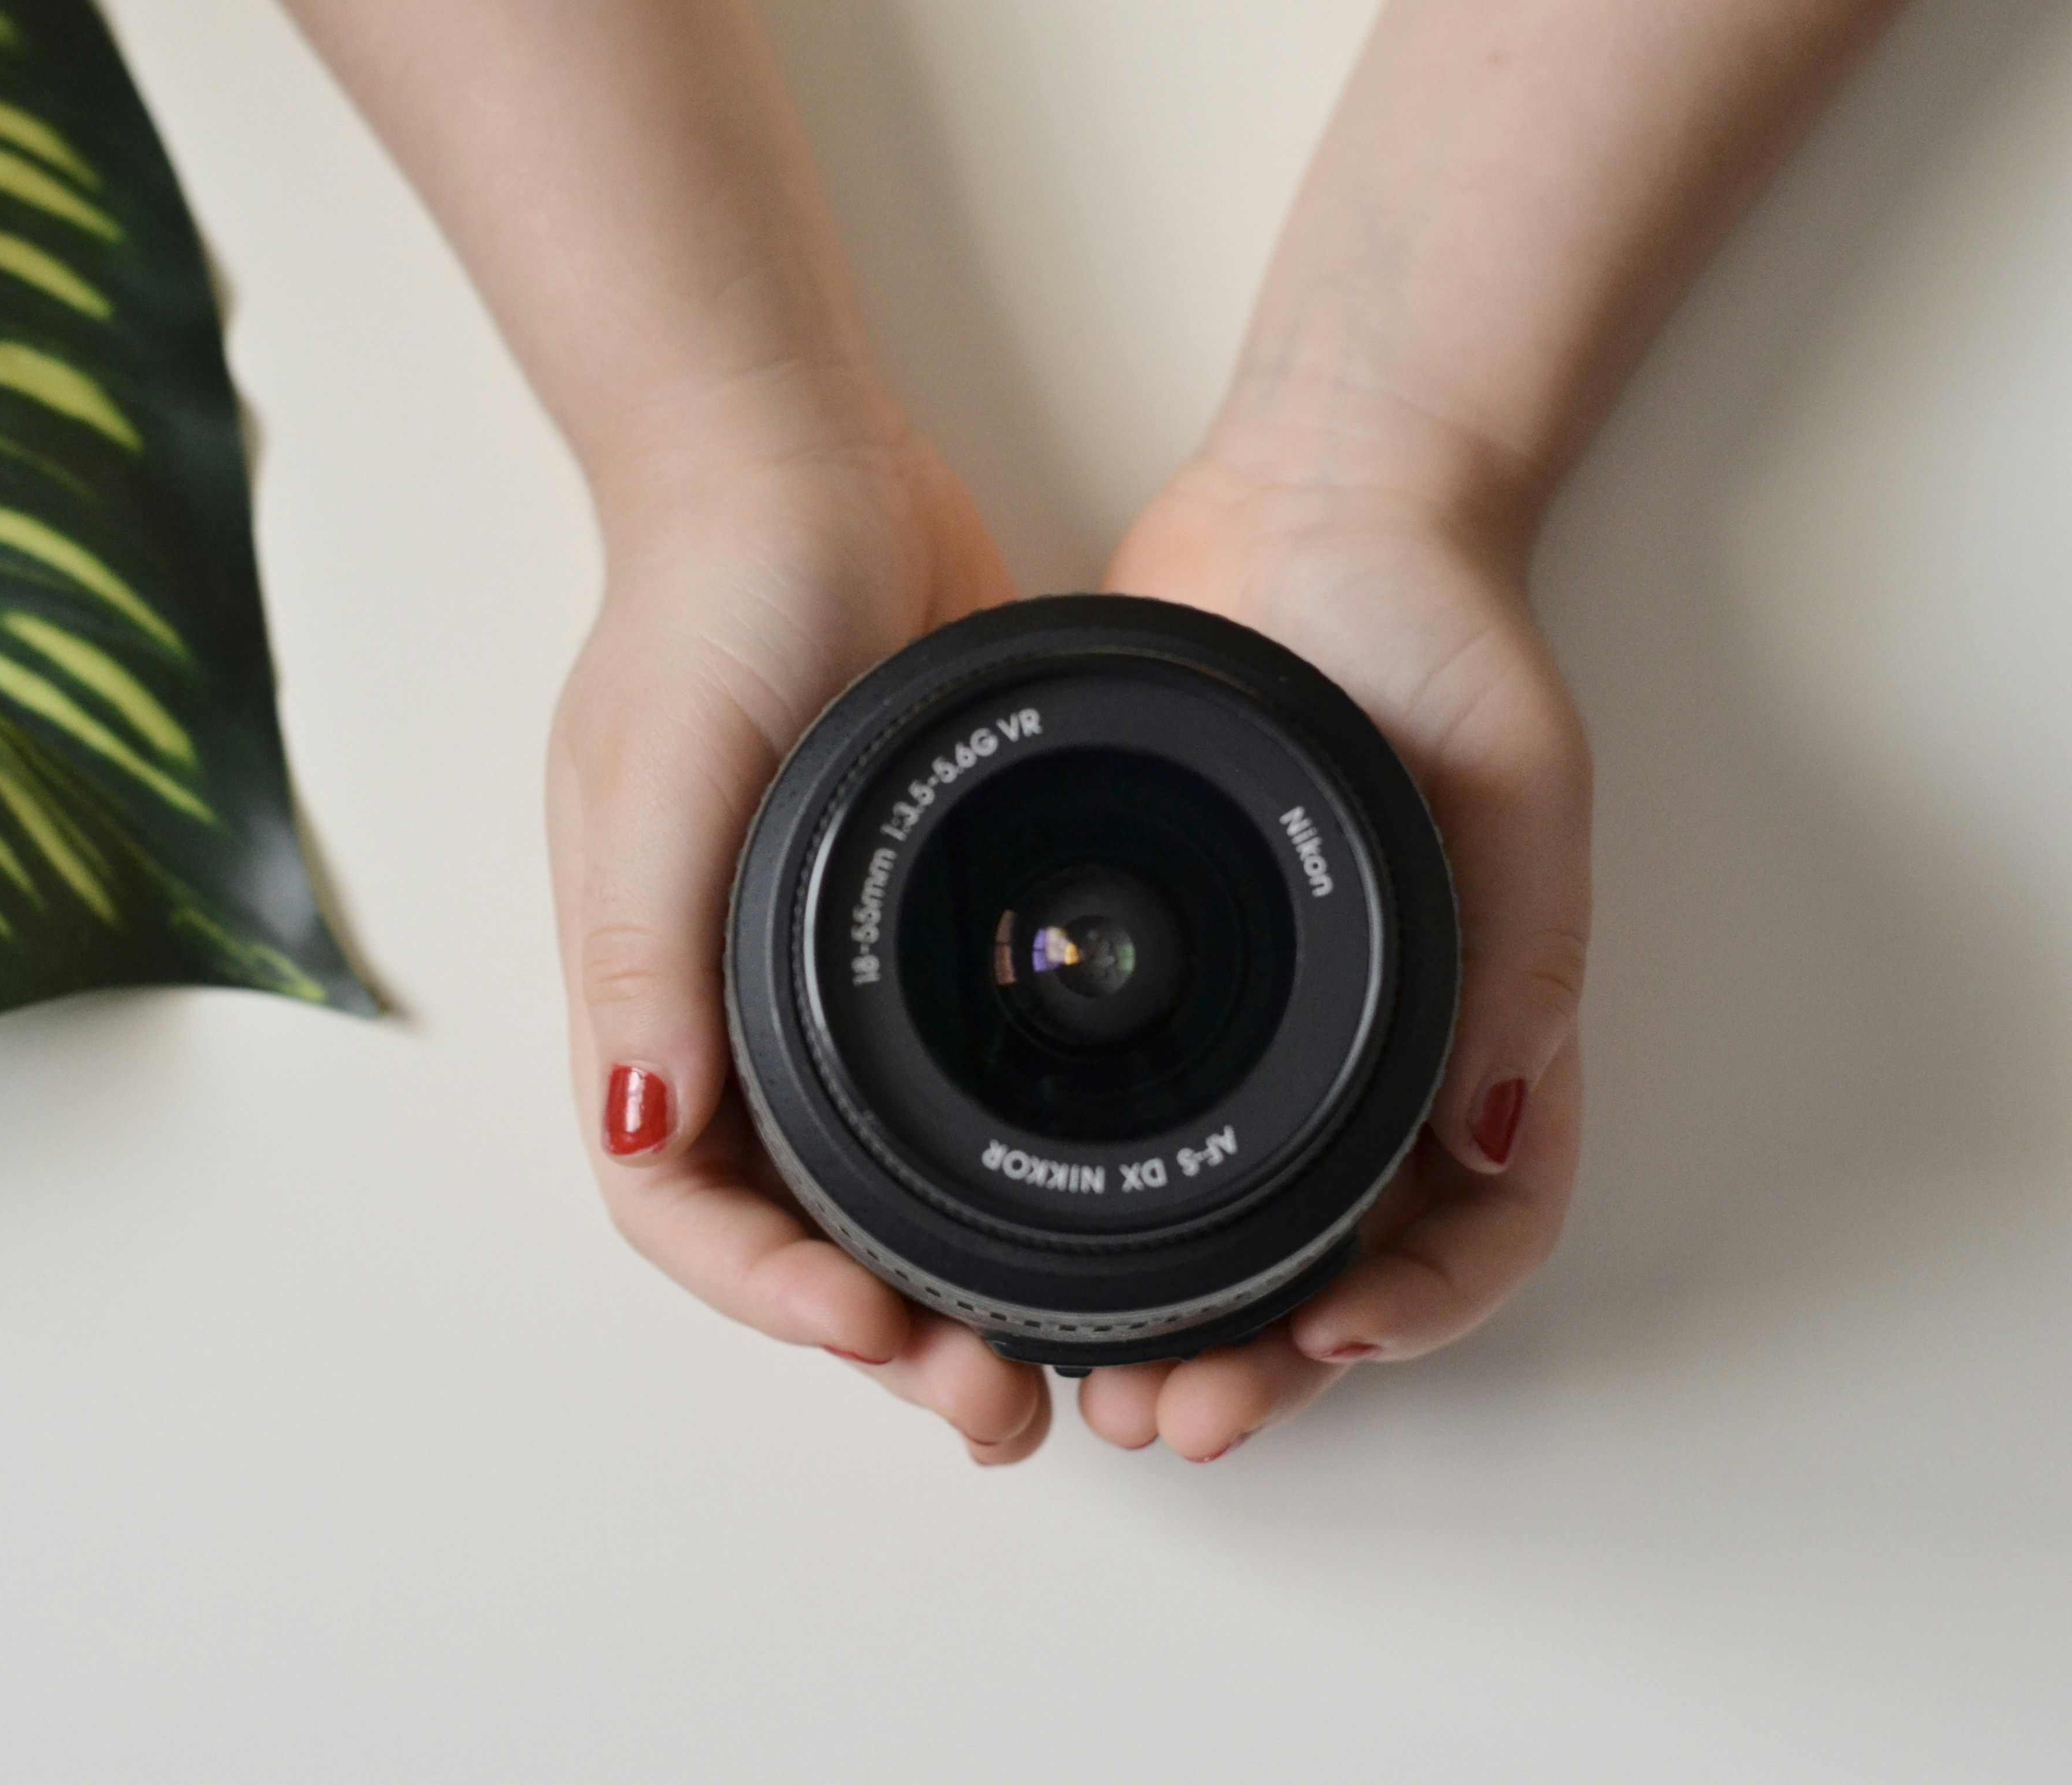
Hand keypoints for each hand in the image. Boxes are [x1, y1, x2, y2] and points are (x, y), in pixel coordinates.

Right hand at [547, 413, 1062, 1464]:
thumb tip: (639, 1126)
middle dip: (877, 1338)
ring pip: (871, 1189)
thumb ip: (645, 952)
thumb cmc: (708, 603)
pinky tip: (1077, 1218)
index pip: (676, 1201)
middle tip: (995, 1406)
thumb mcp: (666, 772)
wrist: (802, 472)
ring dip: (945, 1289)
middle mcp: (726, 1009)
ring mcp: (824, 978)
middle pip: (784, 1230)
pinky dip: (992, 1181)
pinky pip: (943, 1097)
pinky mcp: (914, 935)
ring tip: (1051, 1363)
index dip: (763, 1294)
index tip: (873, 1338)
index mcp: (649, 990)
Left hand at [1073, 422, 1591, 1462]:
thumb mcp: (1518, 789)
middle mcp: (1364, 1044)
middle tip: (1179, 1419)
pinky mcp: (1155, 977)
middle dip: (1261, 1362)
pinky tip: (1033, 1254)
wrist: (1316, 519)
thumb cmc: (1443, 638)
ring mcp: (1258, 1021)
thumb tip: (1486, 1131)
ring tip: (1098, 1383)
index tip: (1330, 1341)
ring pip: (1226, 1227)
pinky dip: (1098, 1213)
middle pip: (1334, 1265)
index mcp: (1471, 1024)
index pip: (1474, 1224)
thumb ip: (1517, 956)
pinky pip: (1133, 1127)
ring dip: (1169, 1320)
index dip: (1419, 1309)